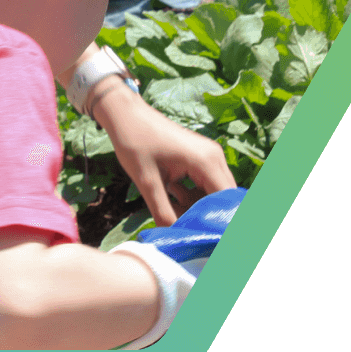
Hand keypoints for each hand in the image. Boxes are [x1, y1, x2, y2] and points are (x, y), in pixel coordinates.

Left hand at [91, 80, 235, 225]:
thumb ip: (164, 213)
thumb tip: (176, 238)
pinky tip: (171, 191)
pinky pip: (206, 184)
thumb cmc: (134, 141)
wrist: (124, 113)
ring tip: (172, 203)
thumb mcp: (146, 182)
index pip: (226, 203)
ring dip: (198, 205)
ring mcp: (209, 155)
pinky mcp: (201, 157)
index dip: (216, 223)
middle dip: (206, 216)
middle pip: (223, 200)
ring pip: (214, 193)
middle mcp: (215, 157)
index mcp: (206, 161)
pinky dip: (193, 194)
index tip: (201, 238)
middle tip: (182, 223)